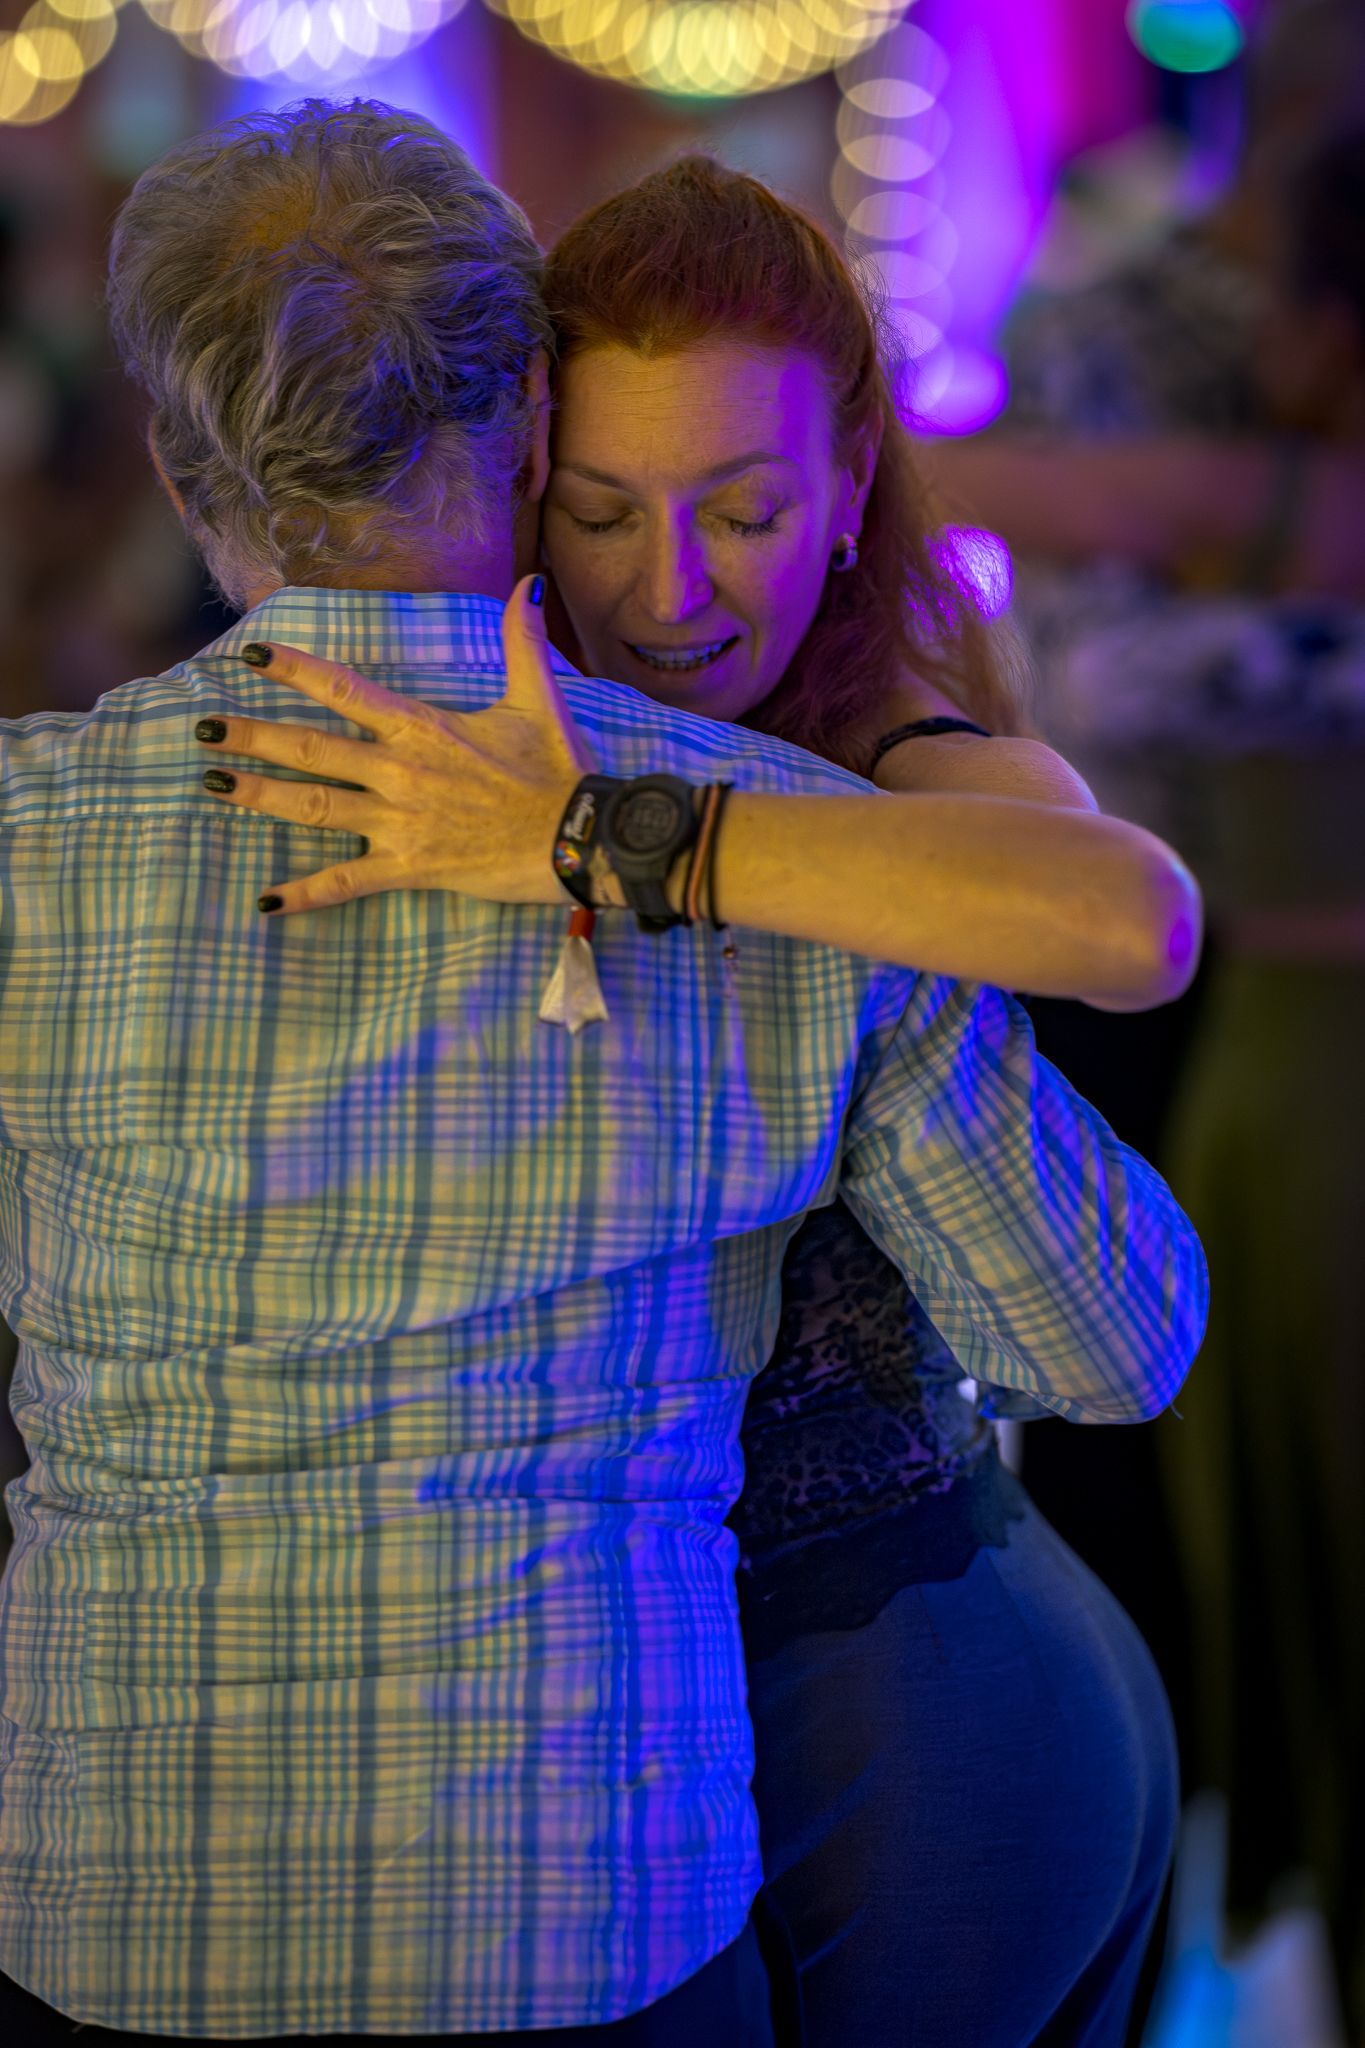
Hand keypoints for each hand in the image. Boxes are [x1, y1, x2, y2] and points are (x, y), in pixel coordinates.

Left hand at [195, 575, 597, 916]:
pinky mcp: (412, 867)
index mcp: (423, 728)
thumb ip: (523, 640)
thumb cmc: (562, 770)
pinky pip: (348, 882)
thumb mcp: (541, 698)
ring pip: (314, 808)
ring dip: (259, 797)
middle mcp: (401, 772)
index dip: (293, 671)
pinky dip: (306, 893)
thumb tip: (530, 583)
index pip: (344, 690)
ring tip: (212, 787)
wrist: (584, 838)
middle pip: (310, 749)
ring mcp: (401, 822)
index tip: (249, 656)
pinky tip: (266, 900)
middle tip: (201, 730)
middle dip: (251, 738)